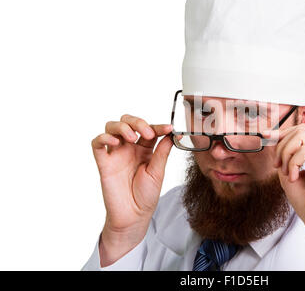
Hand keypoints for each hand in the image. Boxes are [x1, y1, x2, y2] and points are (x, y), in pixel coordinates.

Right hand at [91, 114, 172, 265]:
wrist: (133, 216)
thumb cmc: (146, 196)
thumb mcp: (158, 172)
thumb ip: (162, 152)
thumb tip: (172, 134)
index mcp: (145, 149)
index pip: (149, 130)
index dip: (158, 126)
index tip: (169, 128)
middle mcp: (129, 148)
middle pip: (128, 122)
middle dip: (137, 122)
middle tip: (147, 133)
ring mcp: (116, 154)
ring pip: (111, 127)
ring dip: (122, 127)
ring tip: (132, 138)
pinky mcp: (104, 162)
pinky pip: (97, 144)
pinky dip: (104, 138)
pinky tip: (114, 142)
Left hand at [263, 124, 304, 256]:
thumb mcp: (287, 171)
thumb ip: (283, 154)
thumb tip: (272, 136)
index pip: (300, 131)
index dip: (281, 132)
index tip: (265, 135)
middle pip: (300, 130)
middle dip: (281, 146)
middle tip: (277, 166)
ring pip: (301, 136)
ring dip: (286, 154)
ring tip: (286, 173)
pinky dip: (293, 163)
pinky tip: (294, 177)